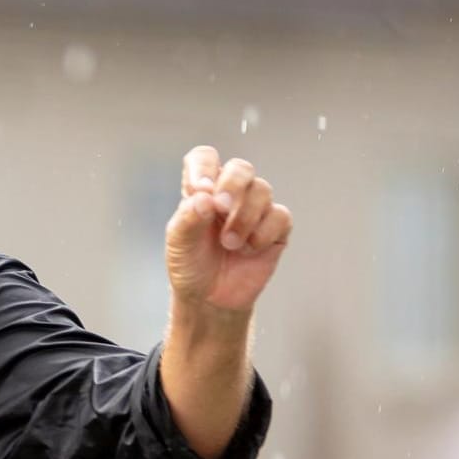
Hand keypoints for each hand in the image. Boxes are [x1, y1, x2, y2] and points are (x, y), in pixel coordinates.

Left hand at [165, 147, 291, 315]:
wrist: (209, 299)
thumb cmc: (191, 266)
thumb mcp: (178, 243)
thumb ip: (189, 217)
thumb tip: (204, 196)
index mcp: (202, 192)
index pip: (205, 159)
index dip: (204, 167)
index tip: (200, 189)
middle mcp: (230, 195)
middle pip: (241, 168)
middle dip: (232, 185)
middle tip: (220, 208)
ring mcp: (254, 209)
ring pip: (262, 190)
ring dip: (244, 217)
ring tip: (230, 243)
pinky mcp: (275, 228)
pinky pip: (279, 216)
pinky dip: (262, 233)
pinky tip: (248, 249)